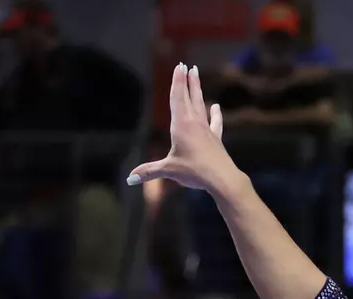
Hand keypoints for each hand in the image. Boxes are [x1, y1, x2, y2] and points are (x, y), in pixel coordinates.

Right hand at [127, 63, 235, 195]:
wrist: (222, 178)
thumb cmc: (195, 172)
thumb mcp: (169, 170)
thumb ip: (149, 172)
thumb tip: (130, 179)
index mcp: (181, 125)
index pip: (177, 98)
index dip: (177, 81)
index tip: (179, 66)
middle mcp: (194, 123)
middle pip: (190, 97)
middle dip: (187, 80)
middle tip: (187, 65)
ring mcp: (206, 130)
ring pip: (201, 105)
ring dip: (197, 90)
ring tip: (196, 76)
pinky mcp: (215, 139)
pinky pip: (215, 123)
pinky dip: (215, 115)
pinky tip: (216, 107)